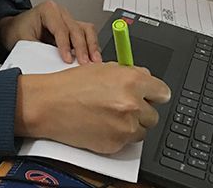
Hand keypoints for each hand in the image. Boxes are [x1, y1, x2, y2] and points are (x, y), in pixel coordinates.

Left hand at [0, 0, 101, 63]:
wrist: (15, 28)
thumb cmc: (18, 31)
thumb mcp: (23, 40)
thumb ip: (38, 50)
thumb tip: (50, 64)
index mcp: (47, 10)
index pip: (60, 28)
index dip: (65, 45)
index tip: (67, 60)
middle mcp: (61, 12)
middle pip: (76, 29)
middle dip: (81, 48)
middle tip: (84, 63)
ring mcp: (69, 19)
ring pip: (86, 30)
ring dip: (91, 46)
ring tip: (94, 61)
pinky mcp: (73, 28)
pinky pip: (87, 34)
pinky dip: (91, 46)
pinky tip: (93, 58)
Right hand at [15, 62, 171, 153]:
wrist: (49, 104)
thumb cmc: (71, 85)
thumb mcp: (103, 68)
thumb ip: (129, 74)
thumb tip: (145, 79)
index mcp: (132, 80)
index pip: (163, 92)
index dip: (155, 94)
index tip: (151, 97)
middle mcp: (132, 104)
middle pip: (154, 115)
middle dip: (141, 111)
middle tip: (122, 106)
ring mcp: (125, 126)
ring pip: (142, 130)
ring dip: (130, 125)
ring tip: (108, 116)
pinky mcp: (115, 144)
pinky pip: (126, 142)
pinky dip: (117, 136)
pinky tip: (101, 125)